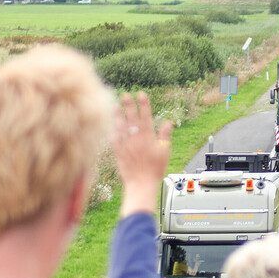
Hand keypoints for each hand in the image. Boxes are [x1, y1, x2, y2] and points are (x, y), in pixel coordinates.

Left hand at [113, 92, 172, 216]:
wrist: (141, 184)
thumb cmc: (155, 169)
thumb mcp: (165, 151)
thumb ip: (165, 135)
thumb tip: (168, 122)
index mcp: (148, 137)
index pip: (145, 116)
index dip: (143, 104)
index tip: (141, 94)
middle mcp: (135, 138)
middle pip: (131, 118)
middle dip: (128, 105)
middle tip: (125, 94)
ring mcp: (125, 144)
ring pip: (120, 126)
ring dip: (118, 114)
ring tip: (116, 105)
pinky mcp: (118, 152)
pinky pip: (113, 137)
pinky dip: (112, 129)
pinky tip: (110, 124)